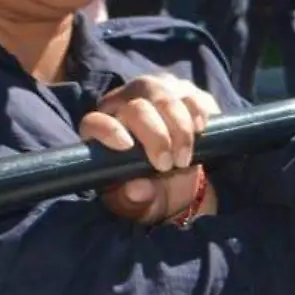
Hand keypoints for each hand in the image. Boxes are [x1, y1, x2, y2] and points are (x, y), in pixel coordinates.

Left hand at [80, 75, 221, 224]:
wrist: (182, 177)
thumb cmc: (150, 188)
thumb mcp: (138, 203)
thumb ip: (133, 199)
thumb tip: (136, 189)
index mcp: (103, 132)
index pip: (96, 122)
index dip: (108, 130)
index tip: (126, 146)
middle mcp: (124, 105)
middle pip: (136, 106)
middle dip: (156, 136)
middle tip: (167, 165)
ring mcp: (154, 93)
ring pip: (163, 96)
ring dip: (179, 128)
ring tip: (184, 158)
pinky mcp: (183, 91)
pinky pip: (190, 94)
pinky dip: (197, 112)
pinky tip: (199, 130)